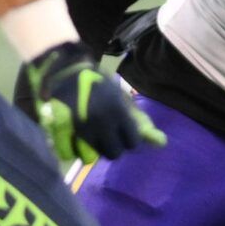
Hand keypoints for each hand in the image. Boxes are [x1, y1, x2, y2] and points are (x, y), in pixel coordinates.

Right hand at [17, 42, 165, 166]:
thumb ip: (140, 121)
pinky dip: (72, 149)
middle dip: (112, 146)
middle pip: (114, 154)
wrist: (66, 69)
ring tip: (90, 133)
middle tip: (106, 134)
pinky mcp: (62, 130)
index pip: (133, 143)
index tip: (123, 131)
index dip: (129, 139)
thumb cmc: (98, 83)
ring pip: (92, 156)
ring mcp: (81, 127)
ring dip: (93, 149)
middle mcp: (102, 122)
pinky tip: (74, 137)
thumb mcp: (121, 98)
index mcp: (119, 112)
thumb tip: (162, 143)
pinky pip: (70, 154)